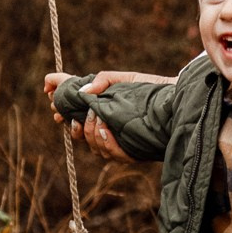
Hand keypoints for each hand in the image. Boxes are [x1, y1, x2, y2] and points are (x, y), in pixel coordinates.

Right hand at [43, 69, 173, 161]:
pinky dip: (105, 142)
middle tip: (73, 118)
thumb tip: (82, 90)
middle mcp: (108, 129)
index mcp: (102, 112)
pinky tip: (106, 130)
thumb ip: (101, 80)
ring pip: (93, 146)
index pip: (75, 118)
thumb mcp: (123, 79)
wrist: (175, 98)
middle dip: (74, 127)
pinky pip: (111, 153)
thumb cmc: (150, 88)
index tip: (55, 111)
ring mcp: (119, 142)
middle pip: (80, 136)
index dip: (62, 115)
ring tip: (98, 119)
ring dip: (90, 133)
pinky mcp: (131, 151)